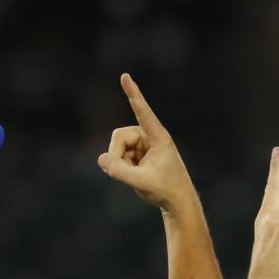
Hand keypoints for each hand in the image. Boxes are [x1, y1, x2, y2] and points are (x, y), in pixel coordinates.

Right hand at [98, 74, 197, 211]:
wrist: (177, 202)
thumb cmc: (164, 190)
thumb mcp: (139, 181)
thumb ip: (117, 171)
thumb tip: (101, 159)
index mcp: (157, 136)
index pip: (142, 111)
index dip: (132, 93)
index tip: (125, 76)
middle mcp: (150, 136)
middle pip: (119, 136)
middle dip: (117, 154)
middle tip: (126, 173)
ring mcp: (143, 144)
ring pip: (117, 147)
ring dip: (121, 163)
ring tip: (137, 175)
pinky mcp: (139, 154)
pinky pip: (119, 156)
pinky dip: (123, 168)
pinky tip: (137, 176)